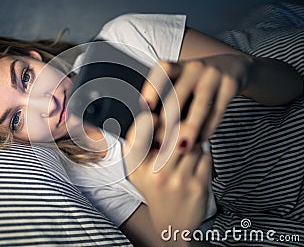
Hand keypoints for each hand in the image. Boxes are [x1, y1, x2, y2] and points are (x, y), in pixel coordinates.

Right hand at [123, 112, 211, 233]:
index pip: (141, 136)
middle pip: (174, 133)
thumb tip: (151, 116)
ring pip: (193, 143)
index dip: (148, 122)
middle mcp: (157, 174)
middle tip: (181, 130)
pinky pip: (206, 157)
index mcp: (139, 169)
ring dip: (194, 143)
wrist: (171, 224)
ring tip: (187, 152)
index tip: (155, 119)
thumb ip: (136, 145)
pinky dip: (203, 156)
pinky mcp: (198, 186)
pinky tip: (195, 165)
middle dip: (181, 128)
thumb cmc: (155, 191)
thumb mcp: (137, 172)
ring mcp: (179, 181)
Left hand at [141, 54, 252, 151]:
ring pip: (200, 106)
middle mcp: (194, 68)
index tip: (145, 106)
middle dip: (169, 121)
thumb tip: (147, 128)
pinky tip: (200, 141)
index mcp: (178, 67)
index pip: (163, 71)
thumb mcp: (182, 82)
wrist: (233, 66)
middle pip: (179, 94)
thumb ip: (166, 100)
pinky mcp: (230, 86)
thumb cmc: (197, 81)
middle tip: (160, 143)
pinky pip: (217, 111)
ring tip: (181, 148)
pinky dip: (208, 129)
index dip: (153, 87)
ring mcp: (213, 75)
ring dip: (190, 129)